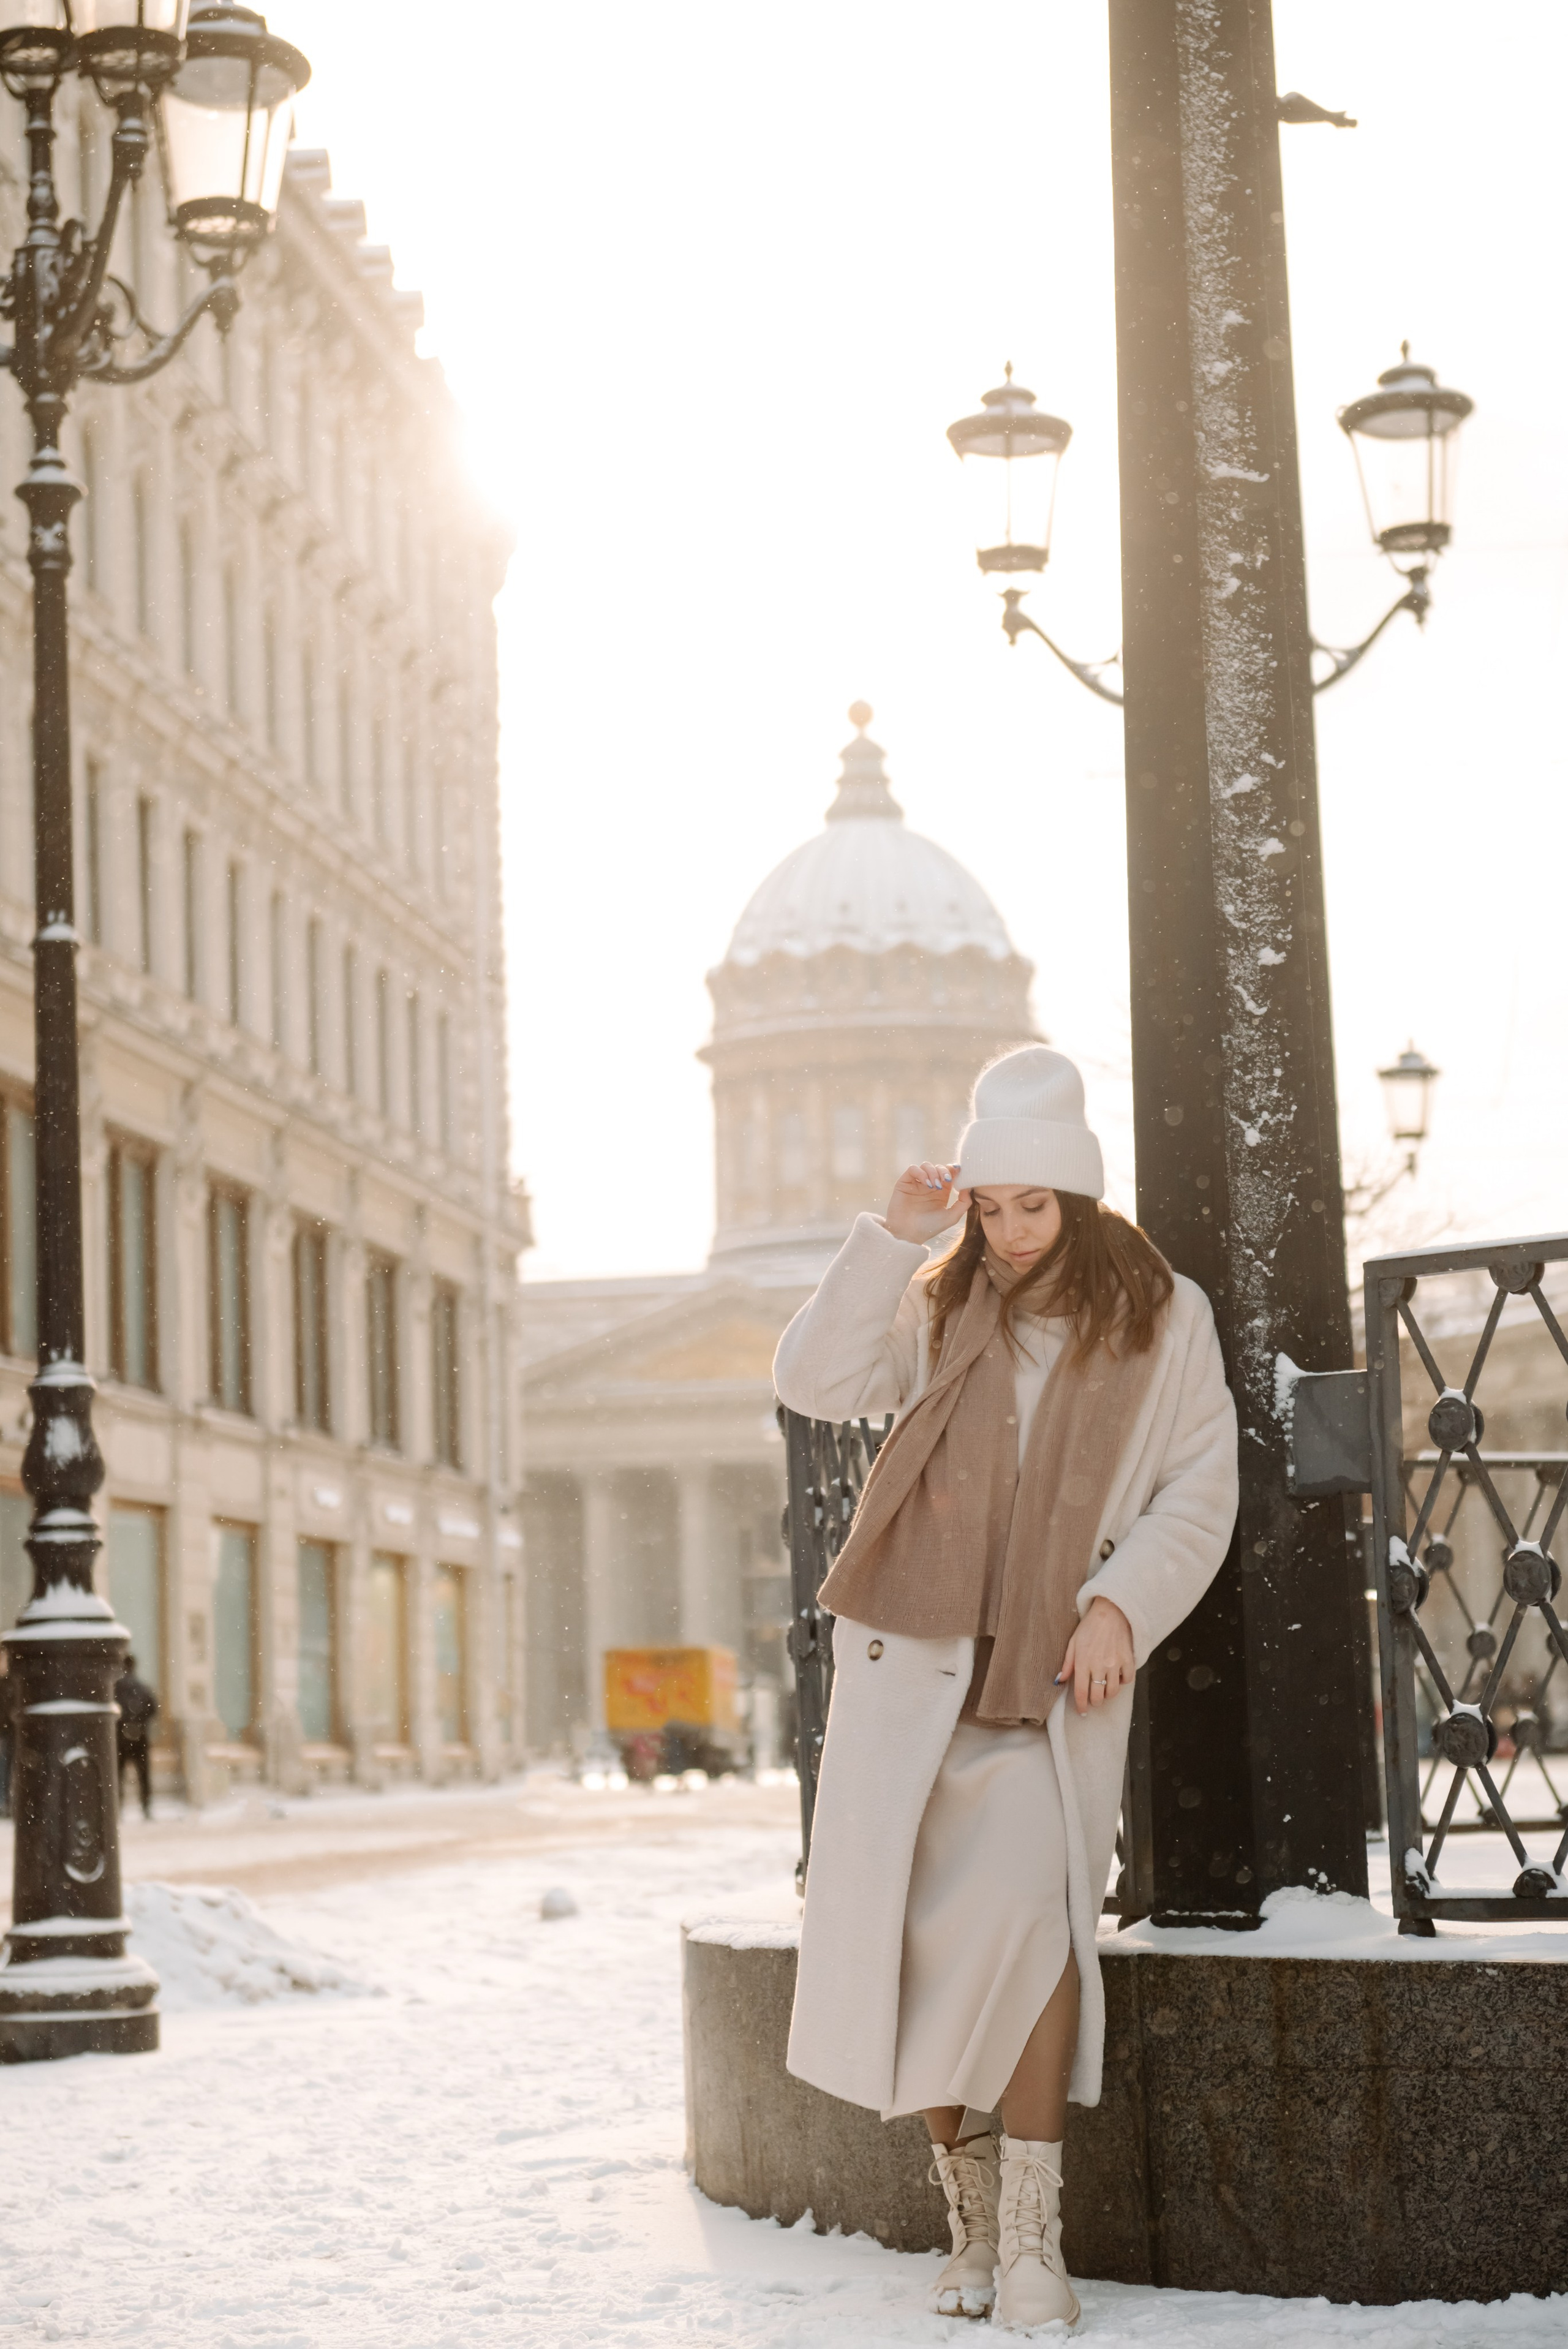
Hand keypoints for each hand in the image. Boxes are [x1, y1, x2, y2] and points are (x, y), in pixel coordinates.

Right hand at [884, 1162, 969, 1244]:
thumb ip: (964, 1203)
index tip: (959, 1172)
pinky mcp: (905, 1182)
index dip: (955, 1170)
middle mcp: (929, 1186)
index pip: (950, 1174)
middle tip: (947, 1180)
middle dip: (945, 1171)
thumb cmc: (929, 1227)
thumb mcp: (952, 1217)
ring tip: (934, 1185)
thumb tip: (968, 1187)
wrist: (908, 1234)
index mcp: (941, 1192)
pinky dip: (921, 1172)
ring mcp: (917, 1183)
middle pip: (939, 1167)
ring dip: (933, 1172)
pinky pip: (913, 1169)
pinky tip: (925, 1183)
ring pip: (926, 1165)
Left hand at [1058, 1596, 1134, 1716]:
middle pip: (1098, 1696)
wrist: (1111, 1612)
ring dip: (1108, 1695)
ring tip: (1104, 1691)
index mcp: (1083, 1662)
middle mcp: (1099, 1666)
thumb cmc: (1089, 1627)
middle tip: (1093, 1700)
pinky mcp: (1128, 1660)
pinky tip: (1117, 1678)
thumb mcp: (1073, 1643)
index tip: (1081, 1711)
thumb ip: (1067, 1664)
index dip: (1081, 1705)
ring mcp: (1115, 1664)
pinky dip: (1123, 1682)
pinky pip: (1127, 1680)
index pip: (1081, 1692)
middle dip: (1094, 1702)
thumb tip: (1060, 1681)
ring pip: (1113, 1692)